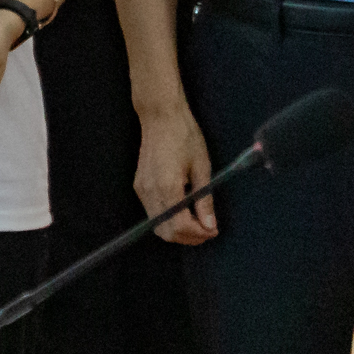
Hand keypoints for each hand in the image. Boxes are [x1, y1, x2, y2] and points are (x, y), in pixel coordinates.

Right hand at [134, 98, 218, 242]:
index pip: (180, 226)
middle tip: (208, 229)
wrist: (160, 117)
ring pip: (157, 225)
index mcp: (167, 187)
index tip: (214, 230)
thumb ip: (204, 200)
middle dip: (188, 237)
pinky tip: (183, 210)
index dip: (199, 234)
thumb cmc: (186, 138)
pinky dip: (169, 219)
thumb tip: (210, 226)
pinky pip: (153, 213)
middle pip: (166, 232)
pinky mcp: (139, 185)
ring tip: (198, 221)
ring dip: (178, 230)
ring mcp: (141, 189)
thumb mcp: (202, 168)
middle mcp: (150, 192)